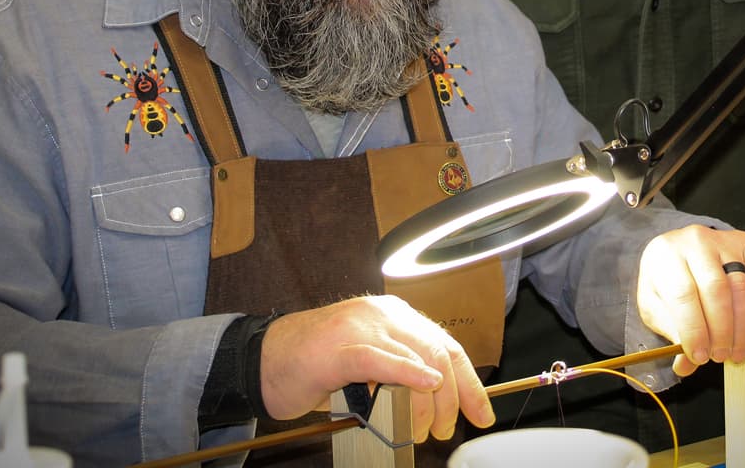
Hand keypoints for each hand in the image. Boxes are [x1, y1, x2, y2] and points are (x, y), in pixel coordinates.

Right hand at [258, 294, 493, 442]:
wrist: (262, 360)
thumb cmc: (312, 364)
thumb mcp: (367, 363)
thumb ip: (400, 370)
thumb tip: (438, 399)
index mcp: (391, 314)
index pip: (444, 344)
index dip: (469, 381)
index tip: (481, 412)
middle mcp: (381, 313)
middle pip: (438, 350)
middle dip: (455, 396)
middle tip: (445, 430)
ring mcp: (360, 327)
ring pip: (417, 356)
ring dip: (430, 400)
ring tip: (425, 428)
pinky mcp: (339, 348)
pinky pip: (381, 358)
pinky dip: (408, 372)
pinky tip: (426, 383)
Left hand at [636, 225, 744, 377]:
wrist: (679, 251)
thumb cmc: (667, 281)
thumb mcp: (656, 306)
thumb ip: (671, 333)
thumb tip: (685, 366)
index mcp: (664, 255)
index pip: (682, 294)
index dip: (694, 330)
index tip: (700, 356)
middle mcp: (694, 241)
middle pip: (715, 289)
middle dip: (721, 330)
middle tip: (721, 357)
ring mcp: (722, 240)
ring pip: (741, 285)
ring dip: (743, 326)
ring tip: (737, 351)